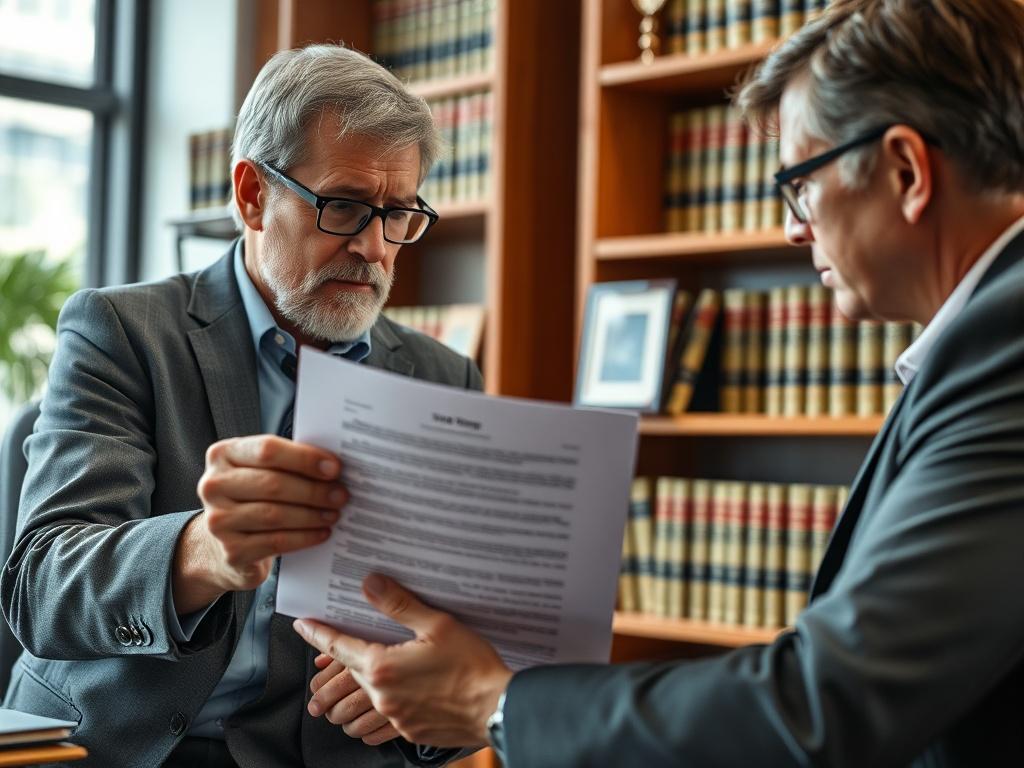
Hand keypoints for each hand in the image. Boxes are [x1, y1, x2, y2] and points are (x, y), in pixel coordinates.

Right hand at [173, 435, 346, 612]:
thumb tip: (332, 467)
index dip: (305, 458)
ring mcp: (218, 520)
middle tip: (341, 494)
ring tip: (334, 514)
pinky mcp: (231, 551)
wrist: (221, 544)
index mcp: (223, 455)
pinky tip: (321, 533)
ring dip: (312, 514)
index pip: (267, 450)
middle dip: (314, 490)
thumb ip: (287, 463)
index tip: (334, 468)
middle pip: (273, 484)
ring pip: (275, 514)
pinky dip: (304, 537)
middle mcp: (214, 485)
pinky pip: (276, 541)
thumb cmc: (251, 498)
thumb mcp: (260, 472)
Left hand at [293, 574, 513, 746]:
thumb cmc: (472, 666)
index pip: (338, 647)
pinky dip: (383, 703)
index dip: (318, 634)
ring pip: (363, 700)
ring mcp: (394, 717)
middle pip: (348, 675)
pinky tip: (399, 692)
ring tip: (368, 673)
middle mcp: (382, 696)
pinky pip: (383, 718)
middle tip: (339, 647)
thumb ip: (399, 605)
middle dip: (340, 662)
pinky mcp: (408, 731)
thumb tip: (370, 584)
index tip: (302, 625)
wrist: (497, 708)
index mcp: (383, 667)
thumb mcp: (437, 625)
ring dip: (359, 686)